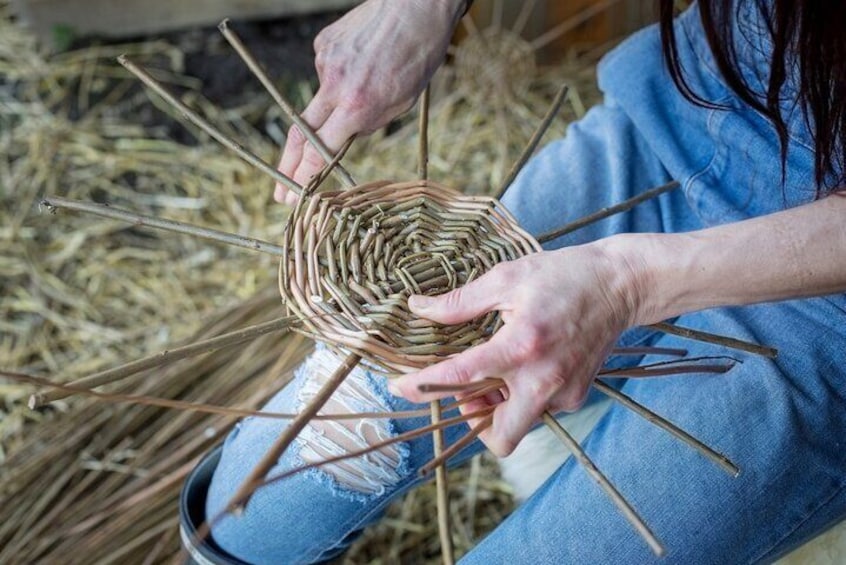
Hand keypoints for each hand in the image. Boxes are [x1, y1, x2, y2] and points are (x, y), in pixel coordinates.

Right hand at [275, 0, 463, 202]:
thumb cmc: (418, 56)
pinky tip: (364, 63)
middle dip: (288, 167)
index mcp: (357, 107)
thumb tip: (343, 138)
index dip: (303, 179)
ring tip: (370, 83)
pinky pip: (327, 72)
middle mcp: (334, 86)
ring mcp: (324, 64)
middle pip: (300, 135)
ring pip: (321, 99)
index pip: (320, 152)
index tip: (291, 197)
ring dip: (336, 104)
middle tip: (279, 191)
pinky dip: (341, 76)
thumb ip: (368, 124)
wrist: (415, 7)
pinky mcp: (322, 46)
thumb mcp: (401, 103)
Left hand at [391, 241, 644, 455]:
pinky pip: (537, 409)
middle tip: (465, 390)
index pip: (462, 377)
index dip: (424, 385)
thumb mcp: (507, 278)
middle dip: (473, 421)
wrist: (621, 285)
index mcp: (522, 344)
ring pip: (517, 424)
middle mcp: (545, 378)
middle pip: (500, 437)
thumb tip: (419, 308)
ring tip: (497, 368)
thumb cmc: (563, 276)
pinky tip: (527, 363)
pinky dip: (521, 395)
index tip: (399, 387)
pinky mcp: (577, 396)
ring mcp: (564, 392)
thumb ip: (460, 302)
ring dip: (496, 406)